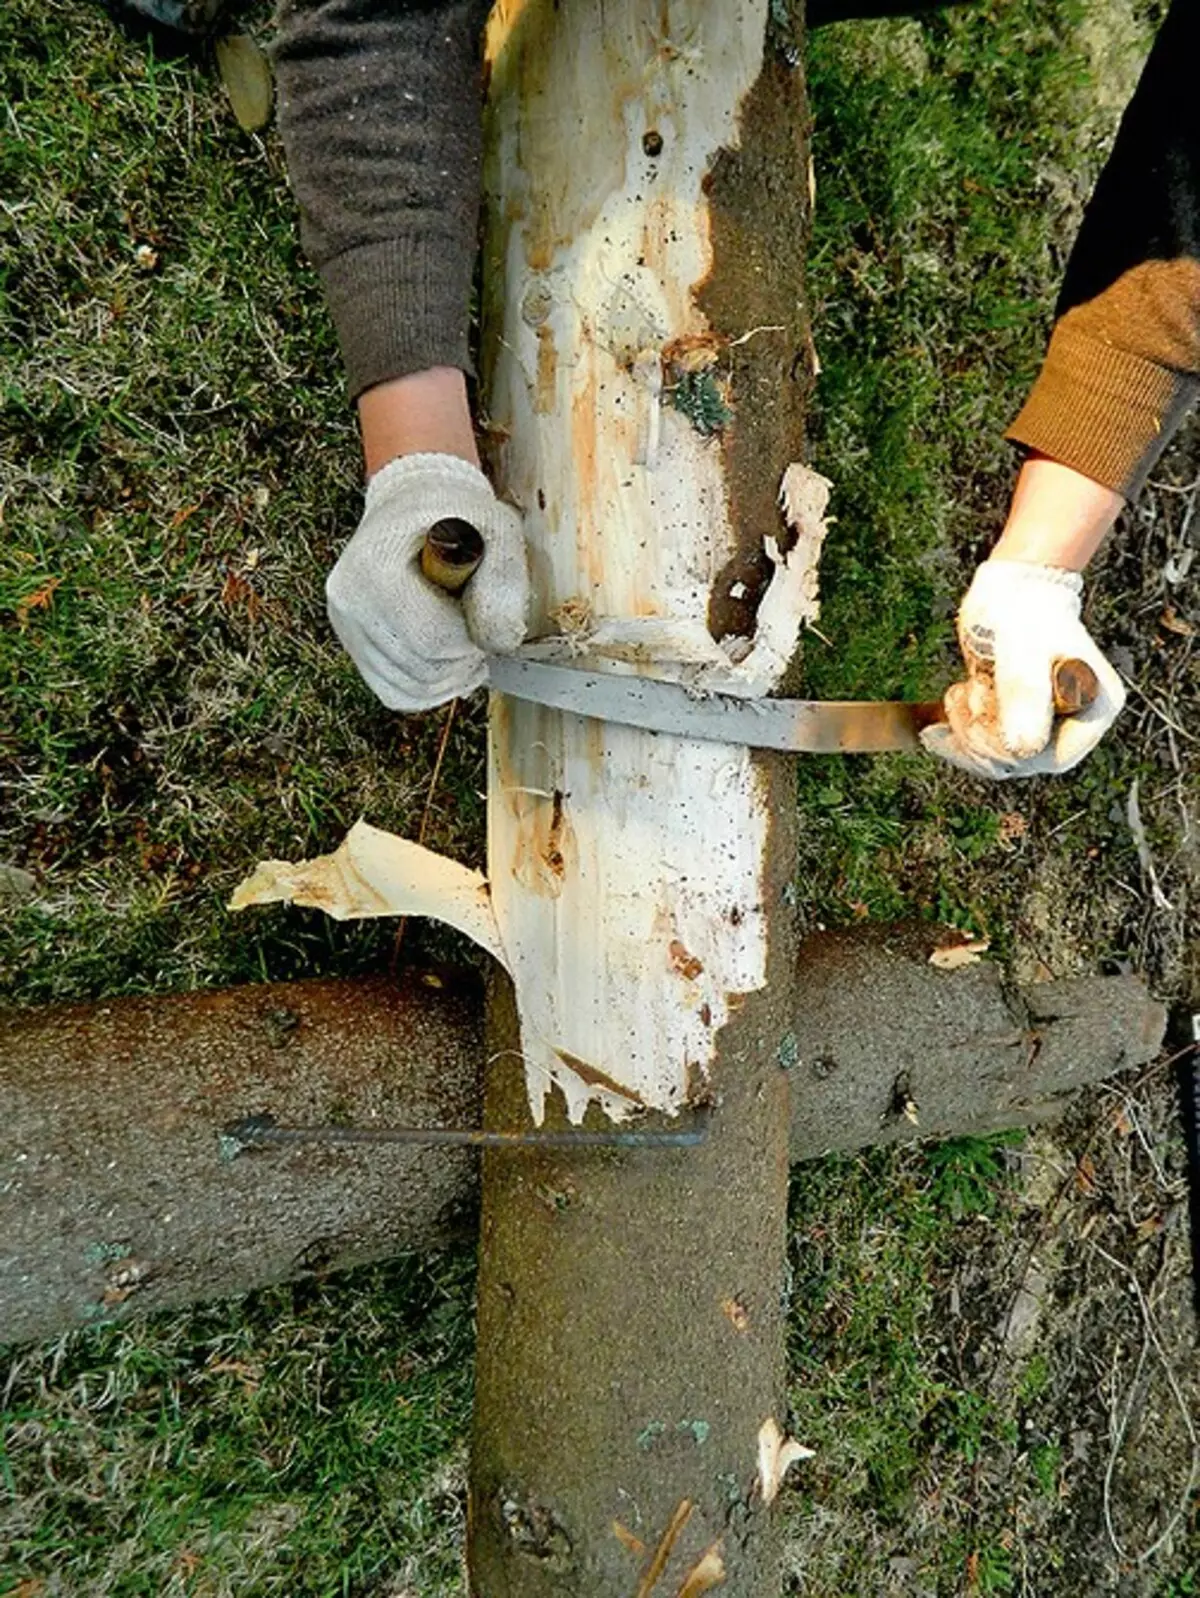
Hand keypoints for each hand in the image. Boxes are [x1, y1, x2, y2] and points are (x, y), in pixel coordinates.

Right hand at [326, 452, 528, 710]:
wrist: (415, 504)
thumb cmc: (457, 514)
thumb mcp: (494, 528)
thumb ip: (504, 580)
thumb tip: (499, 643)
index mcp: (372, 566)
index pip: (431, 638)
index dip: (474, 639)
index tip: (486, 613)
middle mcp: (347, 601)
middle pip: (421, 669)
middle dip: (465, 658)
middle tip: (481, 626)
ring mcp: (345, 627)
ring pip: (409, 689)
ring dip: (452, 677)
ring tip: (469, 641)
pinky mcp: (353, 646)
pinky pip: (395, 694)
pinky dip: (431, 689)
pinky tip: (452, 663)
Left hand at [921, 560, 1125, 778]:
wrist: (1008, 592)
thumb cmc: (1025, 611)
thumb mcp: (1024, 650)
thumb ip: (1025, 696)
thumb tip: (1023, 750)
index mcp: (1094, 707)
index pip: (1054, 757)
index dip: (1011, 751)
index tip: (980, 722)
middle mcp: (1073, 722)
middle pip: (1022, 762)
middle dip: (983, 737)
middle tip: (967, 694)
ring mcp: (1043, 722)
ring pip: (998, 758)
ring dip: (968, 732)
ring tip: (961, 691)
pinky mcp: (1013, 720)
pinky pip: (984, 747)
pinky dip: (958, 735)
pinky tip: (944, 714)